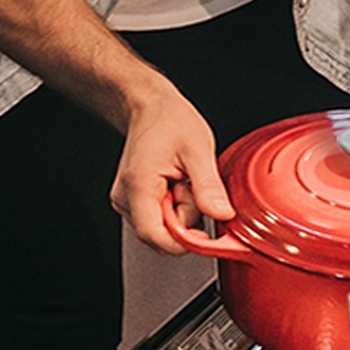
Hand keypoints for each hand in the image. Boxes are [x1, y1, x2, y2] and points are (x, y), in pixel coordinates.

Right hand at [111, 78, 234, 253]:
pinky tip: (177, 184)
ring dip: (182, 211)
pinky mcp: (135, 201)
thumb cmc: (169, 121)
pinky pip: (161, 218)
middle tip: (192, 187)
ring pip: (163, 227)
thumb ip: (208, 187)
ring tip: (184, 180)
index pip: (155, 236)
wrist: (150, 106)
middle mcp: (127, 198)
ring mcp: (128, 201)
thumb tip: (222, 214)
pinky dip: (176, 206)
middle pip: (162, 234)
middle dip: (187, 219)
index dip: (184, 242)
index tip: (208, 234)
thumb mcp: (198, 150)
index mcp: (139, 186)